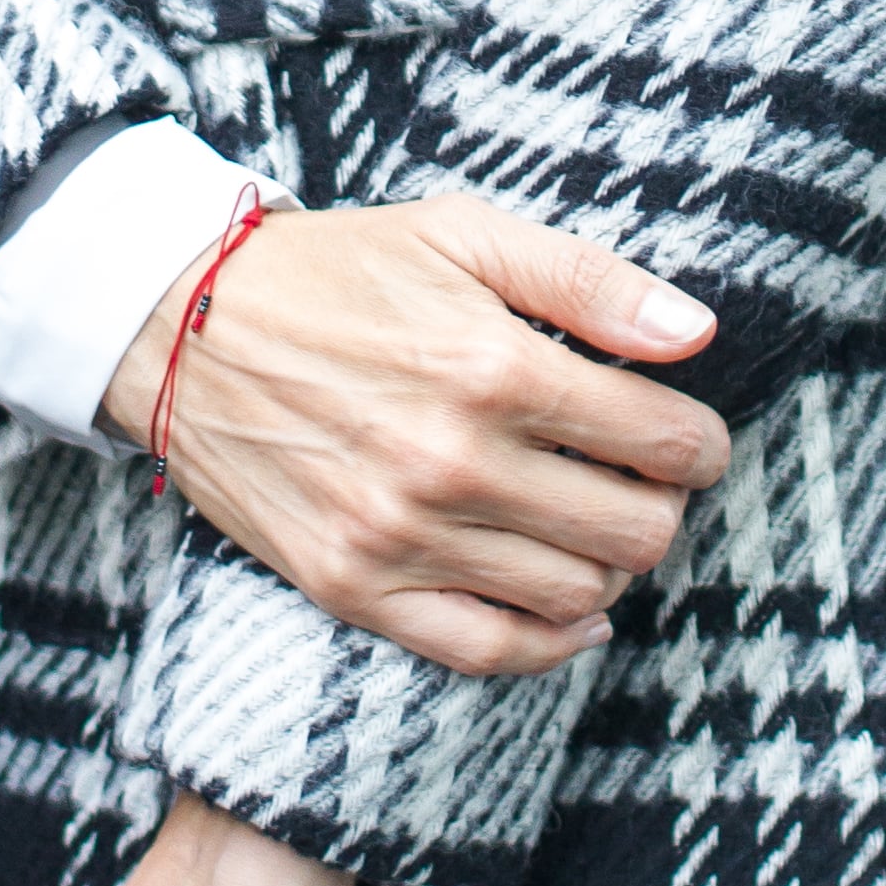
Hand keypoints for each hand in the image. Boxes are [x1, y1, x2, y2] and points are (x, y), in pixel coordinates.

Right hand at [102, 190, 728, 674]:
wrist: (184, 327)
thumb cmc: (338, 272)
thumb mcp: (464, 235)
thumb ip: (589, 281)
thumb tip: (696, 332)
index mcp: (492, 366)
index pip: (660, 441)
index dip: (701, 444)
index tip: (695, 438)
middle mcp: (452, 462)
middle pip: (632, 530)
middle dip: (662, 504)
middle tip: (645, 480)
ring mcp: (400, 536)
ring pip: (574, 595)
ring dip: (610, 566)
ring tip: (594, 523)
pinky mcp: (354, 587)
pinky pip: (485, 650)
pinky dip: (549, 644)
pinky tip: (572, 613)